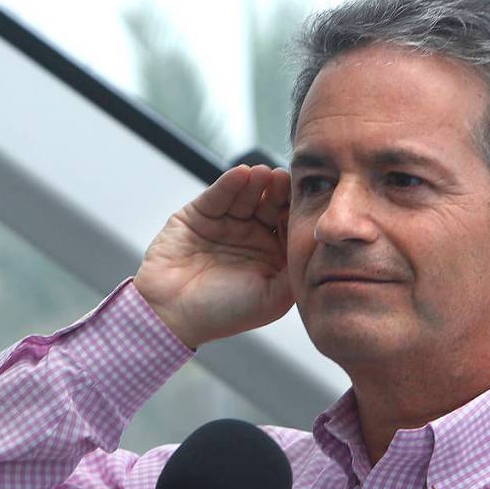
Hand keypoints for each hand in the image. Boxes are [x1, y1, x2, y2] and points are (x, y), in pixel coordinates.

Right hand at [134, 164, 292, 348]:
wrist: (170, 313)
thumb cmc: (223, 313)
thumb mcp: (271, 300)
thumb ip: (296, 275)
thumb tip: (319, 249)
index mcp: (273, 257)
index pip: (292, 225)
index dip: (299, 212)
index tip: (307, 201)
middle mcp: (253, 237)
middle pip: (272, 205)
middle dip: (279, 191)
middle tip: (285, 180)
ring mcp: (227, 223)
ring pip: (247, 195)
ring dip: (257, 182)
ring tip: (264, 174)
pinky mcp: (200, 214)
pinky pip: (219, 194)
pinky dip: (230, 183)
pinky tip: (242, 174)